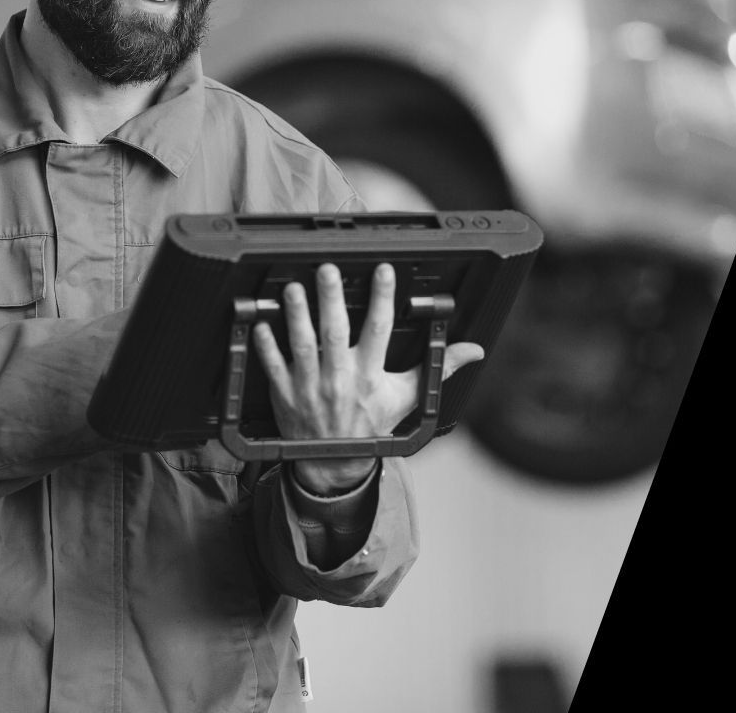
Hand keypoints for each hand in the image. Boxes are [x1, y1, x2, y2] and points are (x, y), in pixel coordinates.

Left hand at [251, 262, 482, 494]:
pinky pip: (273, 367)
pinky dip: (266, 346)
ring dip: (296, 316)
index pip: (378, 330)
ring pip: (301, 346)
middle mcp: (339, 378)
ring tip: (294, 288)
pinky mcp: (285, 394)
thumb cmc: (370, 425)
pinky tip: (262, 323)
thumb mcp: (408, 397)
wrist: (335, 465)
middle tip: (327, 270)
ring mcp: (309, 387)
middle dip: (330, 299)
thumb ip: (439, 369)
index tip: (383, 271)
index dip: (382, 298)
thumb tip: (473, 351)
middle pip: (334, 333)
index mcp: (370, 375)